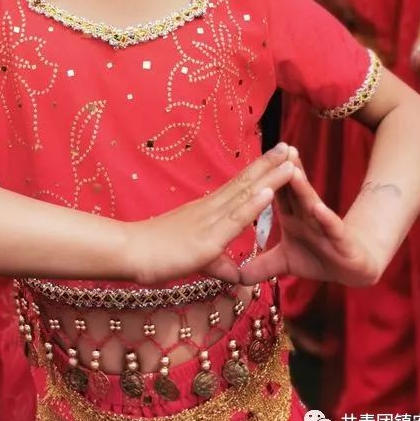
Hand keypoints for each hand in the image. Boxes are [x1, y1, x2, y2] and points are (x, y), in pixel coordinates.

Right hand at [127, 143, 295, 284]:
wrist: (129, 252)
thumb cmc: (155, 254)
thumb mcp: (197, 259)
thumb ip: (219, 264)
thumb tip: (237, 275)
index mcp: (208, 210)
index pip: (239, 187)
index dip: (260, 172)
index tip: (278, 157)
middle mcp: (211, 208)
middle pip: (246, 182)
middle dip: (270, 164)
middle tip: (290, 145)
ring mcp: (210, 219)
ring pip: (245, 193)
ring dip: (270, 176)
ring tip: (290, 160)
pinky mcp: (208, 238)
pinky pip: (235, 218)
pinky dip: (254, 203)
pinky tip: (269, 191)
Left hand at [238, 163, 381, 287]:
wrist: (353, 269)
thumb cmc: (317, 258)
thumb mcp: (285, 264)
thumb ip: (261, 266)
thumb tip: (236, 276)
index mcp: (291, 216)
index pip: (276, 192)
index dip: (264, 177)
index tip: (251, 158)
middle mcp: (306, 215)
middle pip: (293, 190)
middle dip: (285, 169)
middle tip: (277, 148)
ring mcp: (324, 226)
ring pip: (311, 203)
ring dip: (302, 188)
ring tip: (293, 170)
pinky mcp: (341, 241)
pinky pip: (332, 228)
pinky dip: (326, 218)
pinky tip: (318, 208)